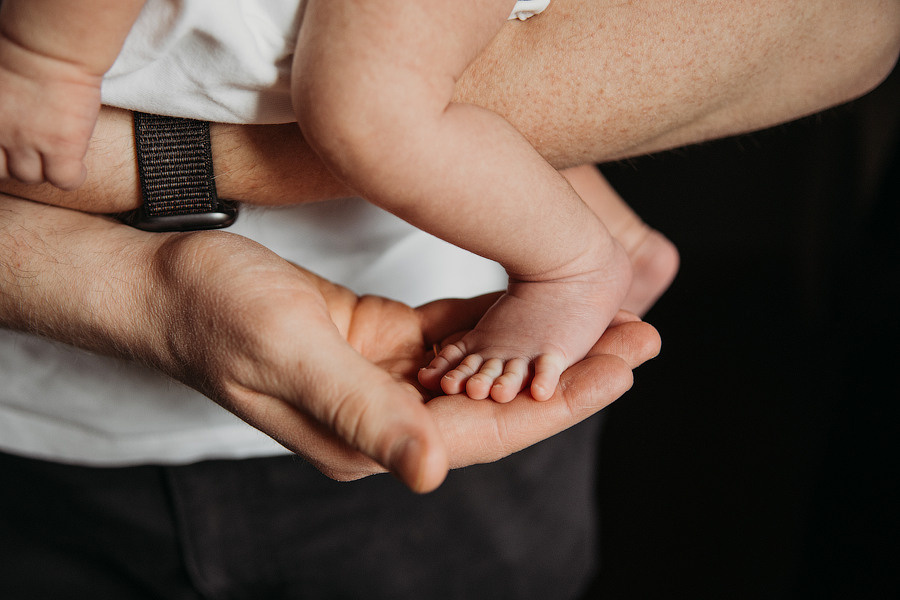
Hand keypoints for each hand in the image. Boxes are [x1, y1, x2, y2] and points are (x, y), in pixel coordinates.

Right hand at [151, 230, 659, 490]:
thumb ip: (361, 411)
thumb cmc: (216, 314)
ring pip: (484, 369)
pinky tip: (532, 302)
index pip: (487, 430)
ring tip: (607, 313)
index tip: (627, 364)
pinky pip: (450, 336)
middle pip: (499, 402)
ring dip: (543, 343)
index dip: (562, 399)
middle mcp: (383, 418)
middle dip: (574, 370)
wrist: (166, 285)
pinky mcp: (375, 343)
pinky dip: (494, 320)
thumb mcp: (289, 352)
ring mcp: (382, 380)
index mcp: (368, 437)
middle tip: (643, 333)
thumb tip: (430, 473)